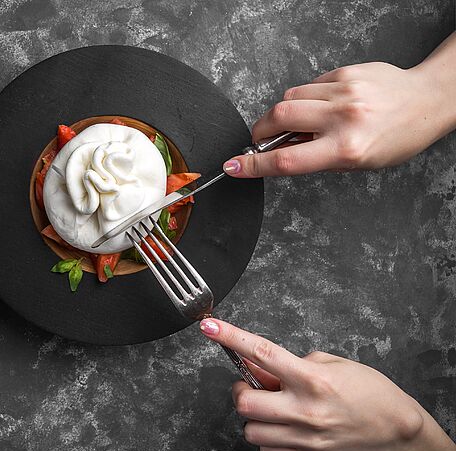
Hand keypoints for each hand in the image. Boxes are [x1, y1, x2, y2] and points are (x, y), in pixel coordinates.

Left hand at [199, 318, 455, 450]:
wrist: (394, 428)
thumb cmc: (366, 391)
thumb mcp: (330, 364)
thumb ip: (289, 364)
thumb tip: (255, 364)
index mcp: (312, 379)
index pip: (262, 353)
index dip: (232, 338)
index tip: (210, 328)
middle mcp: (306, 409)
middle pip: (244, 403)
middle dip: (243, 394)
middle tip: (255, 389)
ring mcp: (306, 437)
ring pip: (251, 431)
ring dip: (256, 419)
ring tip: (276, 411)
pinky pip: (266, 450)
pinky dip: (269, 439)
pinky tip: (286, 429)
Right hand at [223, 47, 455, 176]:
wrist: (428, 100)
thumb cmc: (397, 137)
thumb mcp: (356, 161)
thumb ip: (316, 157)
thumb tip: (281, 152)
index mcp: (346, 148)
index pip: (286, 160)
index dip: (253, 166)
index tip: (234, 167)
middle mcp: (344, 118)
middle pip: (278, 118)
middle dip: (261, 130)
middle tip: (263, 138)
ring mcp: (345, 91)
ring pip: (290, 99)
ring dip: (285, 113)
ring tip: (303, 122)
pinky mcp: (346, 72)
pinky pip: (310, 85)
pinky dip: (307, 98)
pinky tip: (323, 105)